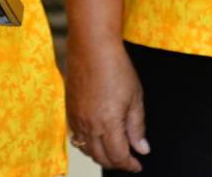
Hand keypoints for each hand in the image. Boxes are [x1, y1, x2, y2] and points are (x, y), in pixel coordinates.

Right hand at [65, 36, 149, 171]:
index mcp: (108, 123)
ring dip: (100, 155)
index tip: (137, 165)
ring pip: (86, 149)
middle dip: (116, 163)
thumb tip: (142, 148)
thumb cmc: (115, 67)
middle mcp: (89, 124)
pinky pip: (76, 136)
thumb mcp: (135, 98)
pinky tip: (96, 139)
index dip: (130, 164)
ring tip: (113, 152)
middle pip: (101, 157)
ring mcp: (76, 118)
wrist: (91, 47)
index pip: (118, 156)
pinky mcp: (69, 110)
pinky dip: (87, 144)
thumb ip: (137, 127)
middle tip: (127, 161)